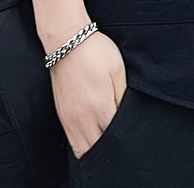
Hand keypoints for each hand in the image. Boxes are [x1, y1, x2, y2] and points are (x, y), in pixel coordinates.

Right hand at [49, 29, 127, 159]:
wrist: (68, 41)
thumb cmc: (96, 52)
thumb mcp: (118, 71)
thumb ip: (122, 97)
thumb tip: (127, 117)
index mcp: (100, 107)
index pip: (114, 137)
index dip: (124, 139)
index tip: (132, 137)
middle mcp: (82, 118)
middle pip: (97, 150)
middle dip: (110, 151)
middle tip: (121, 145)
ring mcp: (69, 119)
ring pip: (82, 150)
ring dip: (95, 151)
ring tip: (108, 146)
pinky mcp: (62, 115)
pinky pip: (72, 141)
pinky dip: (82, 145)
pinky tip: (92, 139)